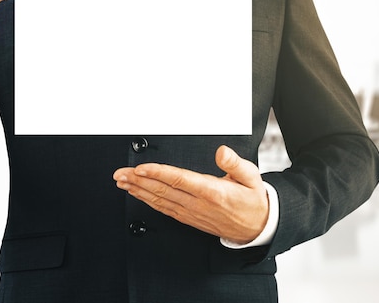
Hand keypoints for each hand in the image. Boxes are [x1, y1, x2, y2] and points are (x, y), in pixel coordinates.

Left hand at [113, 145, 268, 243]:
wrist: (257, 227)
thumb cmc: (253, 199)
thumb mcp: (251, 176)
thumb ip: (234, 163)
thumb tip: (222, 152)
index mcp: (211, 191)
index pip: (179, 180)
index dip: (157, 173)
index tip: (140, 168)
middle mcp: (198, 204)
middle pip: (163, 190)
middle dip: (139, 181)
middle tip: (120, 173)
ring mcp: (192, 213)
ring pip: (160, 201)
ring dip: (139, 191)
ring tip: (122, 182)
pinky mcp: (189, 218)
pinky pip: (165, 209)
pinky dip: (148, 201)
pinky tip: (138, 194)